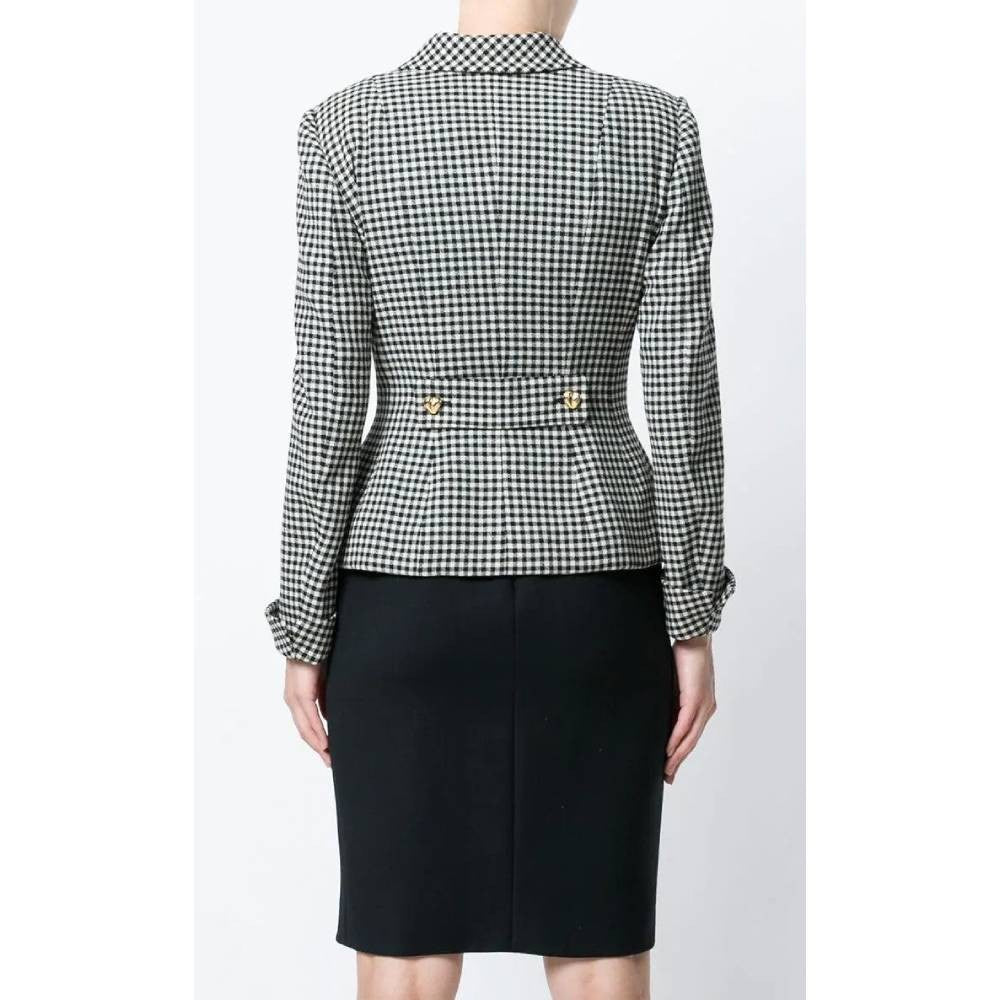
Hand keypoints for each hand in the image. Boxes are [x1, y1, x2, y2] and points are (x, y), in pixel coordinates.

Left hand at [283, 659, 330, 767]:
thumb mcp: (324, 683)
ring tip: (329, 757)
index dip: (317, 740)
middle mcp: (293, 701)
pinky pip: (309, 719)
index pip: (307, 725)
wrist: (309, 641)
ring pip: (306, 729)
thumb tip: (328, 716)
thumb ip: (324, 700)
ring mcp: (295, 699)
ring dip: (318, 745)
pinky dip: (317, 733)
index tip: (328, 753)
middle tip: (330, 762)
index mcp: (298, 698)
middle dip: (318, 748)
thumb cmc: (318, 657)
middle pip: (305, 732)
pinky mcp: (300, 696)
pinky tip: (324, 744)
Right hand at [664, 635, 715, 783]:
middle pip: (692, 742)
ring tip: (666, 771)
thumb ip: (672, 700)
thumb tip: (659, 712)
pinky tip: (668, 752)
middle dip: (679, 761)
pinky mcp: (695, 700)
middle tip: (668, 778)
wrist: (694, 639)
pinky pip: (685, 726)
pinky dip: (676, 740)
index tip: (670, 767)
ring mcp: (703, 706)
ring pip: (689, 738)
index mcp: (703, 706)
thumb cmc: (684, 657)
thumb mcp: (676, 684)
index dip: (681, 753)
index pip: (691, 736)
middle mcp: (706, 709)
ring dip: (677, 756)